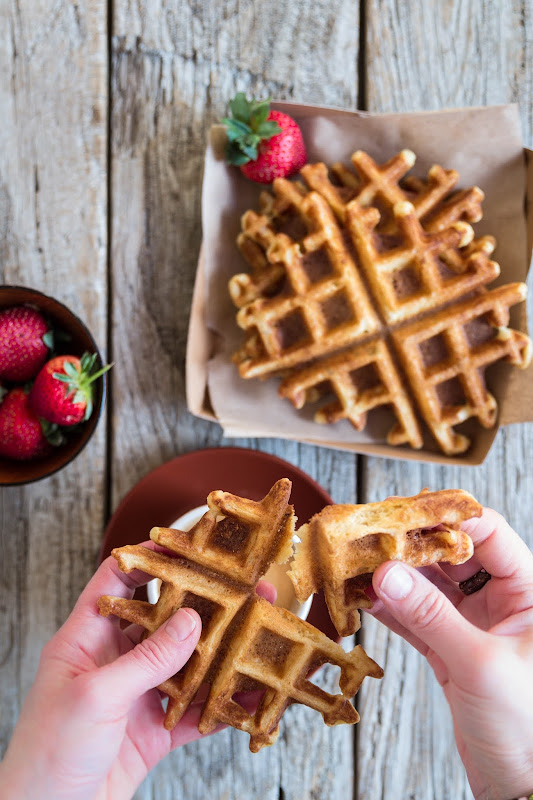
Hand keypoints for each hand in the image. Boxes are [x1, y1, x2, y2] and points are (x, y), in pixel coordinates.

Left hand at [0, 543, 274, 799]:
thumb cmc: (48, 755)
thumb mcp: (96, 697)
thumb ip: (147, 659)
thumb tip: (191, 621)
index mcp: (87, 639)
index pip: (117, 581)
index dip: (148, 558)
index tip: (187, 546)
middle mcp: (115, 660)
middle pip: (165, 620)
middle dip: (205, 606)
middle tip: (245, 593)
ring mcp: (137, 695)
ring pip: (187, 664)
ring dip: (222, 654)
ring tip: (258, 638)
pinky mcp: (154, 730)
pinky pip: (195, 710)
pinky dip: (223, 704)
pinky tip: (249, 695)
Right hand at [368, 507, 532, 799]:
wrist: (520, 784)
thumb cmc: (525, 724)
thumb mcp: (478, 663)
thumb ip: (430, 615)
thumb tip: (387, 573)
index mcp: (528, 593)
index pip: (490, 533)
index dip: (449, 518)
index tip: (407, 511)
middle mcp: (503, 602)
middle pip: (454, 555)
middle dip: (414, 545)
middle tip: (373, 534)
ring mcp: (475, 625)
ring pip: (431, 586)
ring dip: (397, 577)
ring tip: (360, 564)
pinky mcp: (452, 649)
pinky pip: (418, 617)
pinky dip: (392, 608)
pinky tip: (366, 598)